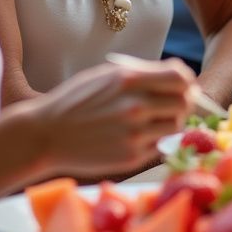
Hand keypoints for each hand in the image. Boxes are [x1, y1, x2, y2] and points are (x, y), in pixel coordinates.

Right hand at [35, 57, 194, 173]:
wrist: (45, 135)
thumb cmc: (75, 102)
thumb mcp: (106, 75)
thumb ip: (143, 73)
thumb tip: (181, 77)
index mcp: (129, 80)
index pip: (181, 78)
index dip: (186, 80)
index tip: (182, 84)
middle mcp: (135, 106)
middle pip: (183, 103)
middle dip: (182, 101)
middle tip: (171, 103)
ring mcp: (134, 134)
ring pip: (175, 127)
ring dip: (170, 121)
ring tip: (153, 119)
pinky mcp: (131, 158)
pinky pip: (158, 146)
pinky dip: (154, 139)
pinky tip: (137, 134)